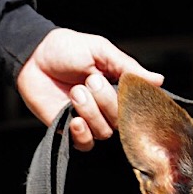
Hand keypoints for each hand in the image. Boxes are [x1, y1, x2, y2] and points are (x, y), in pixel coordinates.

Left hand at [16, 28, 163, 150]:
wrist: (33, 56)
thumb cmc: (67, 49)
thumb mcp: (101, 51)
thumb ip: (128, 67)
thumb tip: (159, 81)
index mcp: (117, 87)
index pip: (138, 106)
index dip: (136, 103)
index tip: (127, 90)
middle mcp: (106, 107)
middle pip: (121, 120)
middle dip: (107, 100)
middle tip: (90, 80)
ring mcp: (88, 120)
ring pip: (104, 132)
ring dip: (91, 111)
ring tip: (75, 92)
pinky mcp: (68, 130)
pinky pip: (85, 144)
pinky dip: (82, 134)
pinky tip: (75, 119)